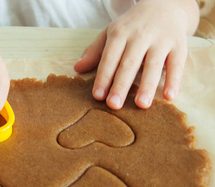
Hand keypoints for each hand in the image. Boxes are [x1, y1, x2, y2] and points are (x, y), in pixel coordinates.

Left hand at [74, 0, 199, 108]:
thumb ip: (95, 52)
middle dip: (121, 85)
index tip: (98, 96)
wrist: (165, 4)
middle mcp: (140, 36)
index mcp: (120, 34)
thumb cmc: (132, 26)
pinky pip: (177, 64)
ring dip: (147, 86)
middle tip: (114, 105)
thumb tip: (77, 68)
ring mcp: (161, 40)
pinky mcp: (179, 45)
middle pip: (129, 64)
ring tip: (141, 104)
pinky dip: (174, 80)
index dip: (103, 77)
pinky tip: (169, 96)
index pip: (109, 58)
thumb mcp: (111, 33)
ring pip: (153, 65)